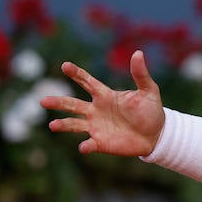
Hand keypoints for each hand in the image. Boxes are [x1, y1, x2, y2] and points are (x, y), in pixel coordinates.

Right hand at [43, 49, 165, 156]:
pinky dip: (85, 146)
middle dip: (58, 102)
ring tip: (53, 125)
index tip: (65, 66)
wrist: (157, 136)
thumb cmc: (151, 111)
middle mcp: (95, 110)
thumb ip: (141, 75)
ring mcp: (96, 126)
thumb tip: (138, 53)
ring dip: (63, 124)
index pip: (86, 82)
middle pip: (72, 104)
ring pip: (74, 124)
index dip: (76, 73)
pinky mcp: (101, 143)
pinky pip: (89, 144)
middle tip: (43, 101)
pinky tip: (83, 147)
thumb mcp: (149, 91)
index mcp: (105, 95)